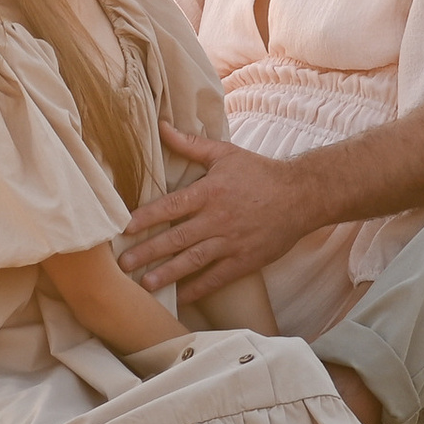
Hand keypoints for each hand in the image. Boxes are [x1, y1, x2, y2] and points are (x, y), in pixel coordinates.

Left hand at [117, 127, 313, 294]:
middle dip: (148, 252)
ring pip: (194, 261)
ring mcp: (231, 242)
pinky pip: (217, 278)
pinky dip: (198, 288)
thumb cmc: (259, 172)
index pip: (171, 206)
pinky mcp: (245, 260)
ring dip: (168, 274)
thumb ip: (190, 144)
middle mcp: (218, 219)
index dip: (147, 218)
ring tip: (145, 284)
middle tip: (123, 264)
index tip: (125, 228)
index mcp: (210, 192)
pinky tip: (179, 297)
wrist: (300, 195)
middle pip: (177, 238)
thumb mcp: (225, 154)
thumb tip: (162, 126)